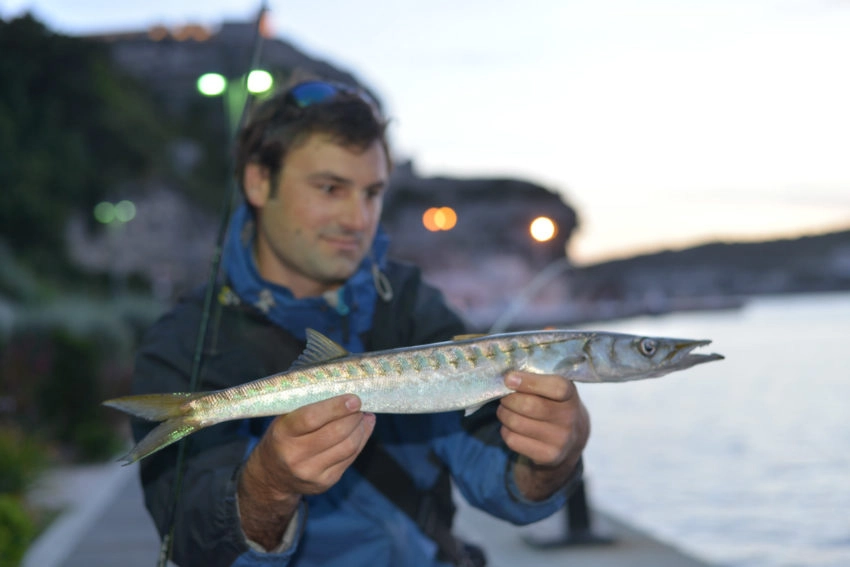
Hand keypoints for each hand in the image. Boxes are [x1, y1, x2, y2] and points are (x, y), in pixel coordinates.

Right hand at [237, 395, 375, 547]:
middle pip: (335, 433)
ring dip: (360, 428)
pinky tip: (362, 429)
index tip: (354, 399)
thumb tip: (344, 394)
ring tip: (363, 415)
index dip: (336, 407)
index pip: (311, 418)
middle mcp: (295, 456)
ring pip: (348, 447)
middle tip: (360, 404)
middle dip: (353, 416)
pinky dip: (360, 440)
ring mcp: (311, 472)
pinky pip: (350, 458)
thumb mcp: (283, 419)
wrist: (271, 477)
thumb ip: (307, 406)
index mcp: (282, 434)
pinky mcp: (325, 482)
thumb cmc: (281, 438)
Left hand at [497, 371, 589, 499]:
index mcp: (571, 396)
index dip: (529, 382)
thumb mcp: (553, 389)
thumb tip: (508, 378)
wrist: (571, 441)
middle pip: (528, 406)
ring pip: (516, 423)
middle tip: (504, 397)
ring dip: (503, 414)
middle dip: (508, 399)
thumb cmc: (554, 405)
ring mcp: (560, 440)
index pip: (556, 387)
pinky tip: (511, 427)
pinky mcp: (548, 456)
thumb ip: (535, 379)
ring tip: (505, 410)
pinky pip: (513, 440)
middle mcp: (569, 419)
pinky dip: (505, 431)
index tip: (509, 378)